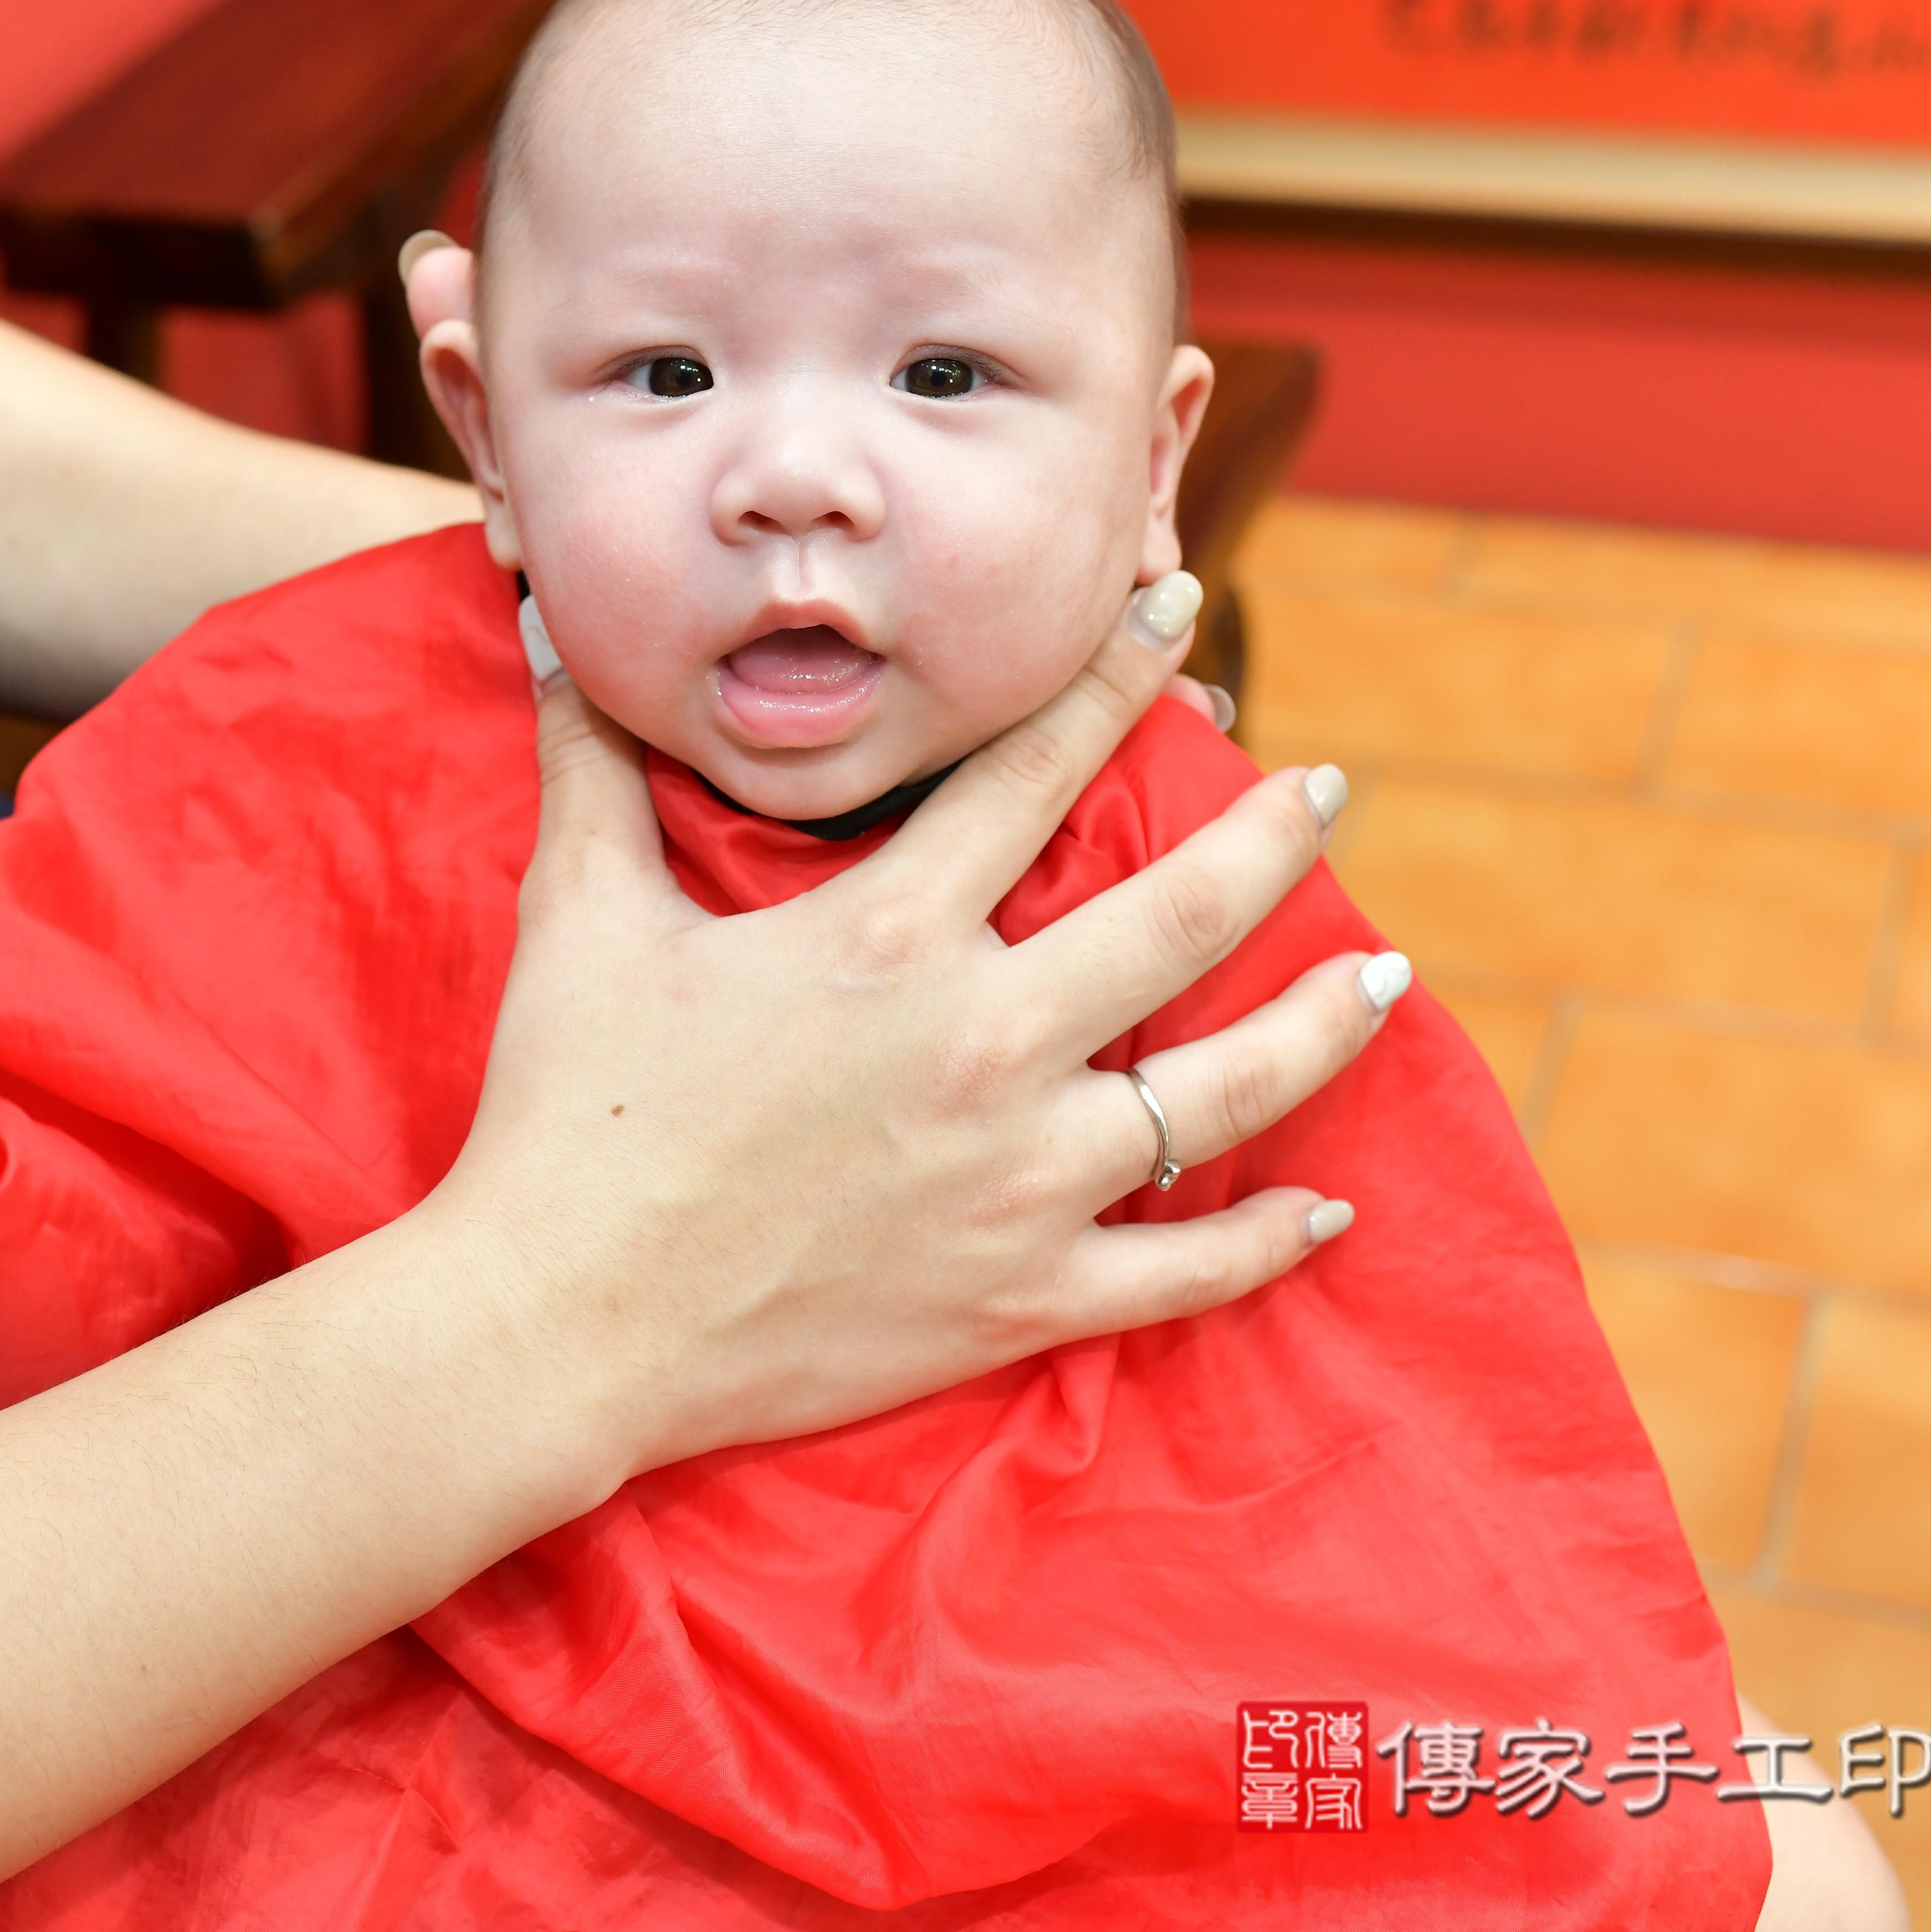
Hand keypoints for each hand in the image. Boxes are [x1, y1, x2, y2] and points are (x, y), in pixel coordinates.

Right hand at [416, 572, 1390, 1485]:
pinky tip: (1326, 1212)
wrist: (564, 1321)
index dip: (1116, 678)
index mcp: (887, 939)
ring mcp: (1015, 1180)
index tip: (1182, 610)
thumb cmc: (564, 1110)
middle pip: (1175, 918)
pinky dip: (1262, 1244)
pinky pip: (1180, 1273)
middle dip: (1270, 840)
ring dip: (1318, 1026)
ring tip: (1383, 974)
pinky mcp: (1016, 1299)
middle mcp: (981, 1044)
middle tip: (1329, 789)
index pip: (1035, 770)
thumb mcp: (579, 916)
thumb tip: (547, 626)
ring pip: (1218, 1093)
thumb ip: (592, 768)